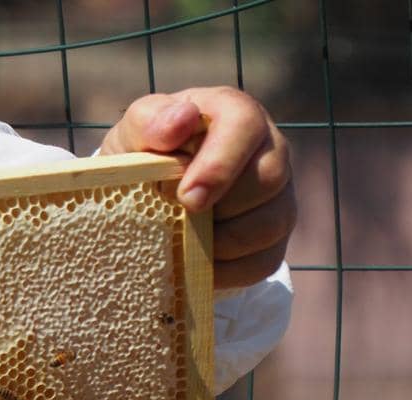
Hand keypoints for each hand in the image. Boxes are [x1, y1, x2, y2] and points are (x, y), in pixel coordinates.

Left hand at [100, 87, 294, 289]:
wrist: (148, 195)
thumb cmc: (144, 156)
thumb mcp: (134, 135)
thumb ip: (149, 122)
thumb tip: (181, 119)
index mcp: (234, 116)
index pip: (244, 126)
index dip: (219, 165)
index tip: (187, 197)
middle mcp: (267, 151)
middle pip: (268, 178)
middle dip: (221, 207)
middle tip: (180, 222)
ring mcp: (277, 196)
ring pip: (271, 223)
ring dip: (222, 242)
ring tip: (184, 242)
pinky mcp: (272, 239)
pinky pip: (263, 261)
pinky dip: (226, 271)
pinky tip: (195, 267)